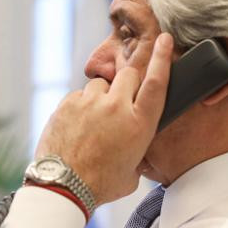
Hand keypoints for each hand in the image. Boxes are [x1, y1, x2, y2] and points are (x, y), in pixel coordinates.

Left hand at [35, 33, 172, 204]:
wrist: (62, 186)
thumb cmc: (99, 184)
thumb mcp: (133, 172)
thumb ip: (137, 150)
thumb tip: (133, 145)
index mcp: (139, 124)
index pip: (157, 82)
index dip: (162, 58)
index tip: (165, 40)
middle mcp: (117, 107)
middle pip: (129, 75)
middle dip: (128, 84)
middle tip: (120, 104)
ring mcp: (90, 103)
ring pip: (101, 85)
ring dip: (101, 98)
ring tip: (93, 123)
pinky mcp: (67, 104)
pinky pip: (78, 97)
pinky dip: (80, 108)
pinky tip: (77, 128)